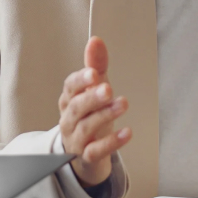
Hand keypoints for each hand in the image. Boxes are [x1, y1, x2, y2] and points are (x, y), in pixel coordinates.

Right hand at [58, 36, 130, 187]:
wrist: (84, 152)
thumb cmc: (89, 115)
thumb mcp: (95, 89)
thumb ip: (96, 65)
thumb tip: (95, 41)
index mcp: (69, 100)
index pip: (70, 88)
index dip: (80, 80)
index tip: (93, 73)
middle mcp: (70, 119)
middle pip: (76, 108)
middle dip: (91, 97)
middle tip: (107, 88)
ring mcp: (77, 139)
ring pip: (85, 127)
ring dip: (104, 115)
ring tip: (122, 104)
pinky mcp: (87, 156)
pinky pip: (96, 151)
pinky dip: (111, 142)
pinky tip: (127, 132)